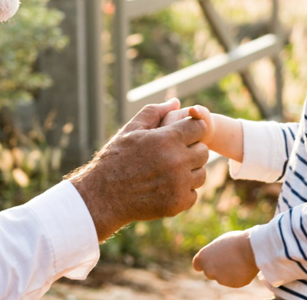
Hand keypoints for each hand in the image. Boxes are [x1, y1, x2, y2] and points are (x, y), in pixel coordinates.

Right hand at [68, 99, 210, 240]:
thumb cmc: (115, 158)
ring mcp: (179, 184)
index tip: (183, 135)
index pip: (199, 127)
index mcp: (166, 139)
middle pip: (203, 151)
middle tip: (173, 155)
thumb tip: (176, 102)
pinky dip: (182, 191)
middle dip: (191, 150)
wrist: (103, 196)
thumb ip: (154, 113)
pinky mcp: (177, 203)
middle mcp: (176, 161)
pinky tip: (165, 187)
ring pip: (201, 174)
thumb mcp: (130, 130)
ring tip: (169, 171)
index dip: (192, 129)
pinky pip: (193, 194)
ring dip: (189, 172)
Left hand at [193, 230, 258, 287]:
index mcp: (203, 257)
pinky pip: (235, 280)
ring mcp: (221, 279)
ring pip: (223, 277)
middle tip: (228, 260)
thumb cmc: (235, 241)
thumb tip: (217, 258)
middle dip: (217, 269)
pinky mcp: (233, 284)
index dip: (203, 264)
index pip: (197, 265)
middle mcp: (209, 270)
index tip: (208, 262)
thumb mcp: (220, 244)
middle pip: (210, 273)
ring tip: (239, 261)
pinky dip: (238, 276)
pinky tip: (244, 267)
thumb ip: (215, 253)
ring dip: (229, 272)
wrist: (251, 249)